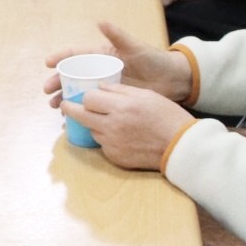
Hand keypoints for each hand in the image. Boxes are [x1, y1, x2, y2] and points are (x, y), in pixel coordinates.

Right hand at [40, 21, 195, 107]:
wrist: (172, 80)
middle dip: (58, 81)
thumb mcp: (135, 47)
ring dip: (65, 97)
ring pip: (79, 91)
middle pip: (73, 75)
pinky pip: (92, 104)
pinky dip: (80, 110)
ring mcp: (105, 86)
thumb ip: (118, 35)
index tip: (48, 63)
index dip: (62, 57)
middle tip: (47, 90)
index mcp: (103, 55)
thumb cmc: (153, 59)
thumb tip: (100, 21)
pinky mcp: (112, 100)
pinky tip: (71, 118)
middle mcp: (100, 70)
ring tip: (54, 106)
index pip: (77, 54)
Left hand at [61, 83, 192, 170]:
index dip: (85, 96)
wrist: (180, 146)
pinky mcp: (115, 157)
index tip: (81, 94)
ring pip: (91, 131)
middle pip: (81, 116)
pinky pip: (103, 145)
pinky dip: (106, 138)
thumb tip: (99, 87)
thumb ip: (120, 90)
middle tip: (66, 105)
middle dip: (71, 109)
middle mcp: (113, 126)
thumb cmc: (166, 116)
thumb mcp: (146, 95)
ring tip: (103, 120)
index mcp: (121, 107)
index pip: (89, 99)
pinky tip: (118, 135)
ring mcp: (113, 144)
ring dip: (93, 124)